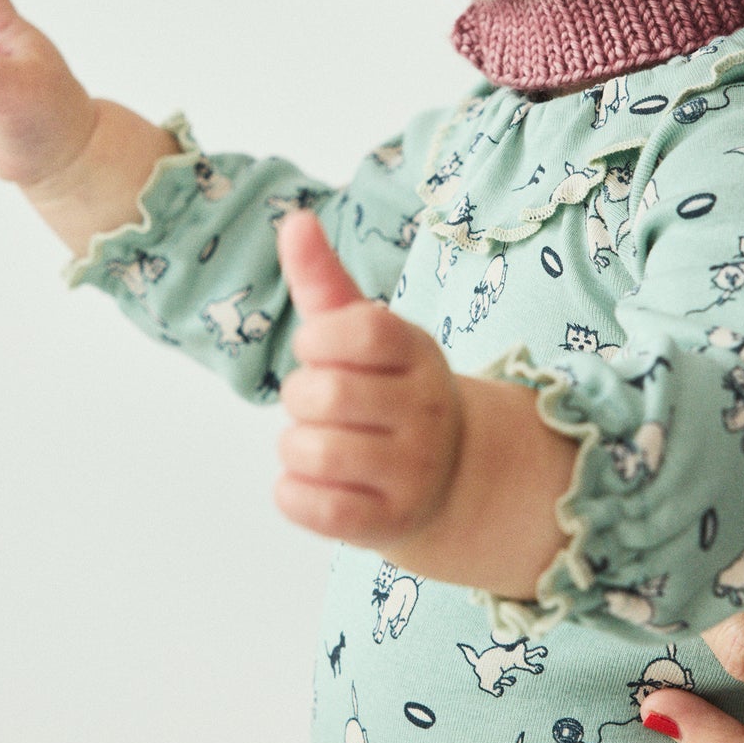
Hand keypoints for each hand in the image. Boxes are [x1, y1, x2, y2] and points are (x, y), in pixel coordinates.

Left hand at [274, 212, 576, 592]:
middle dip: (300, 398)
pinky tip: (314, 484)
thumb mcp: (365, 333)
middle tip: (319, 406)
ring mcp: (413, 472)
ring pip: (312, 453)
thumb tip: (293, 220)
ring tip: (318, 444)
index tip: (320, 350)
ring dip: (293, 448)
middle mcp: (426, 412)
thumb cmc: (388, 391)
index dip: (320, 339)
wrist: (450, 476)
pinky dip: (294, 494)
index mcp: (419, 354)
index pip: (361, 330)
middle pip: (322, 395)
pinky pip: (313, 508)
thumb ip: (323, 279)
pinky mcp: (390, 523)